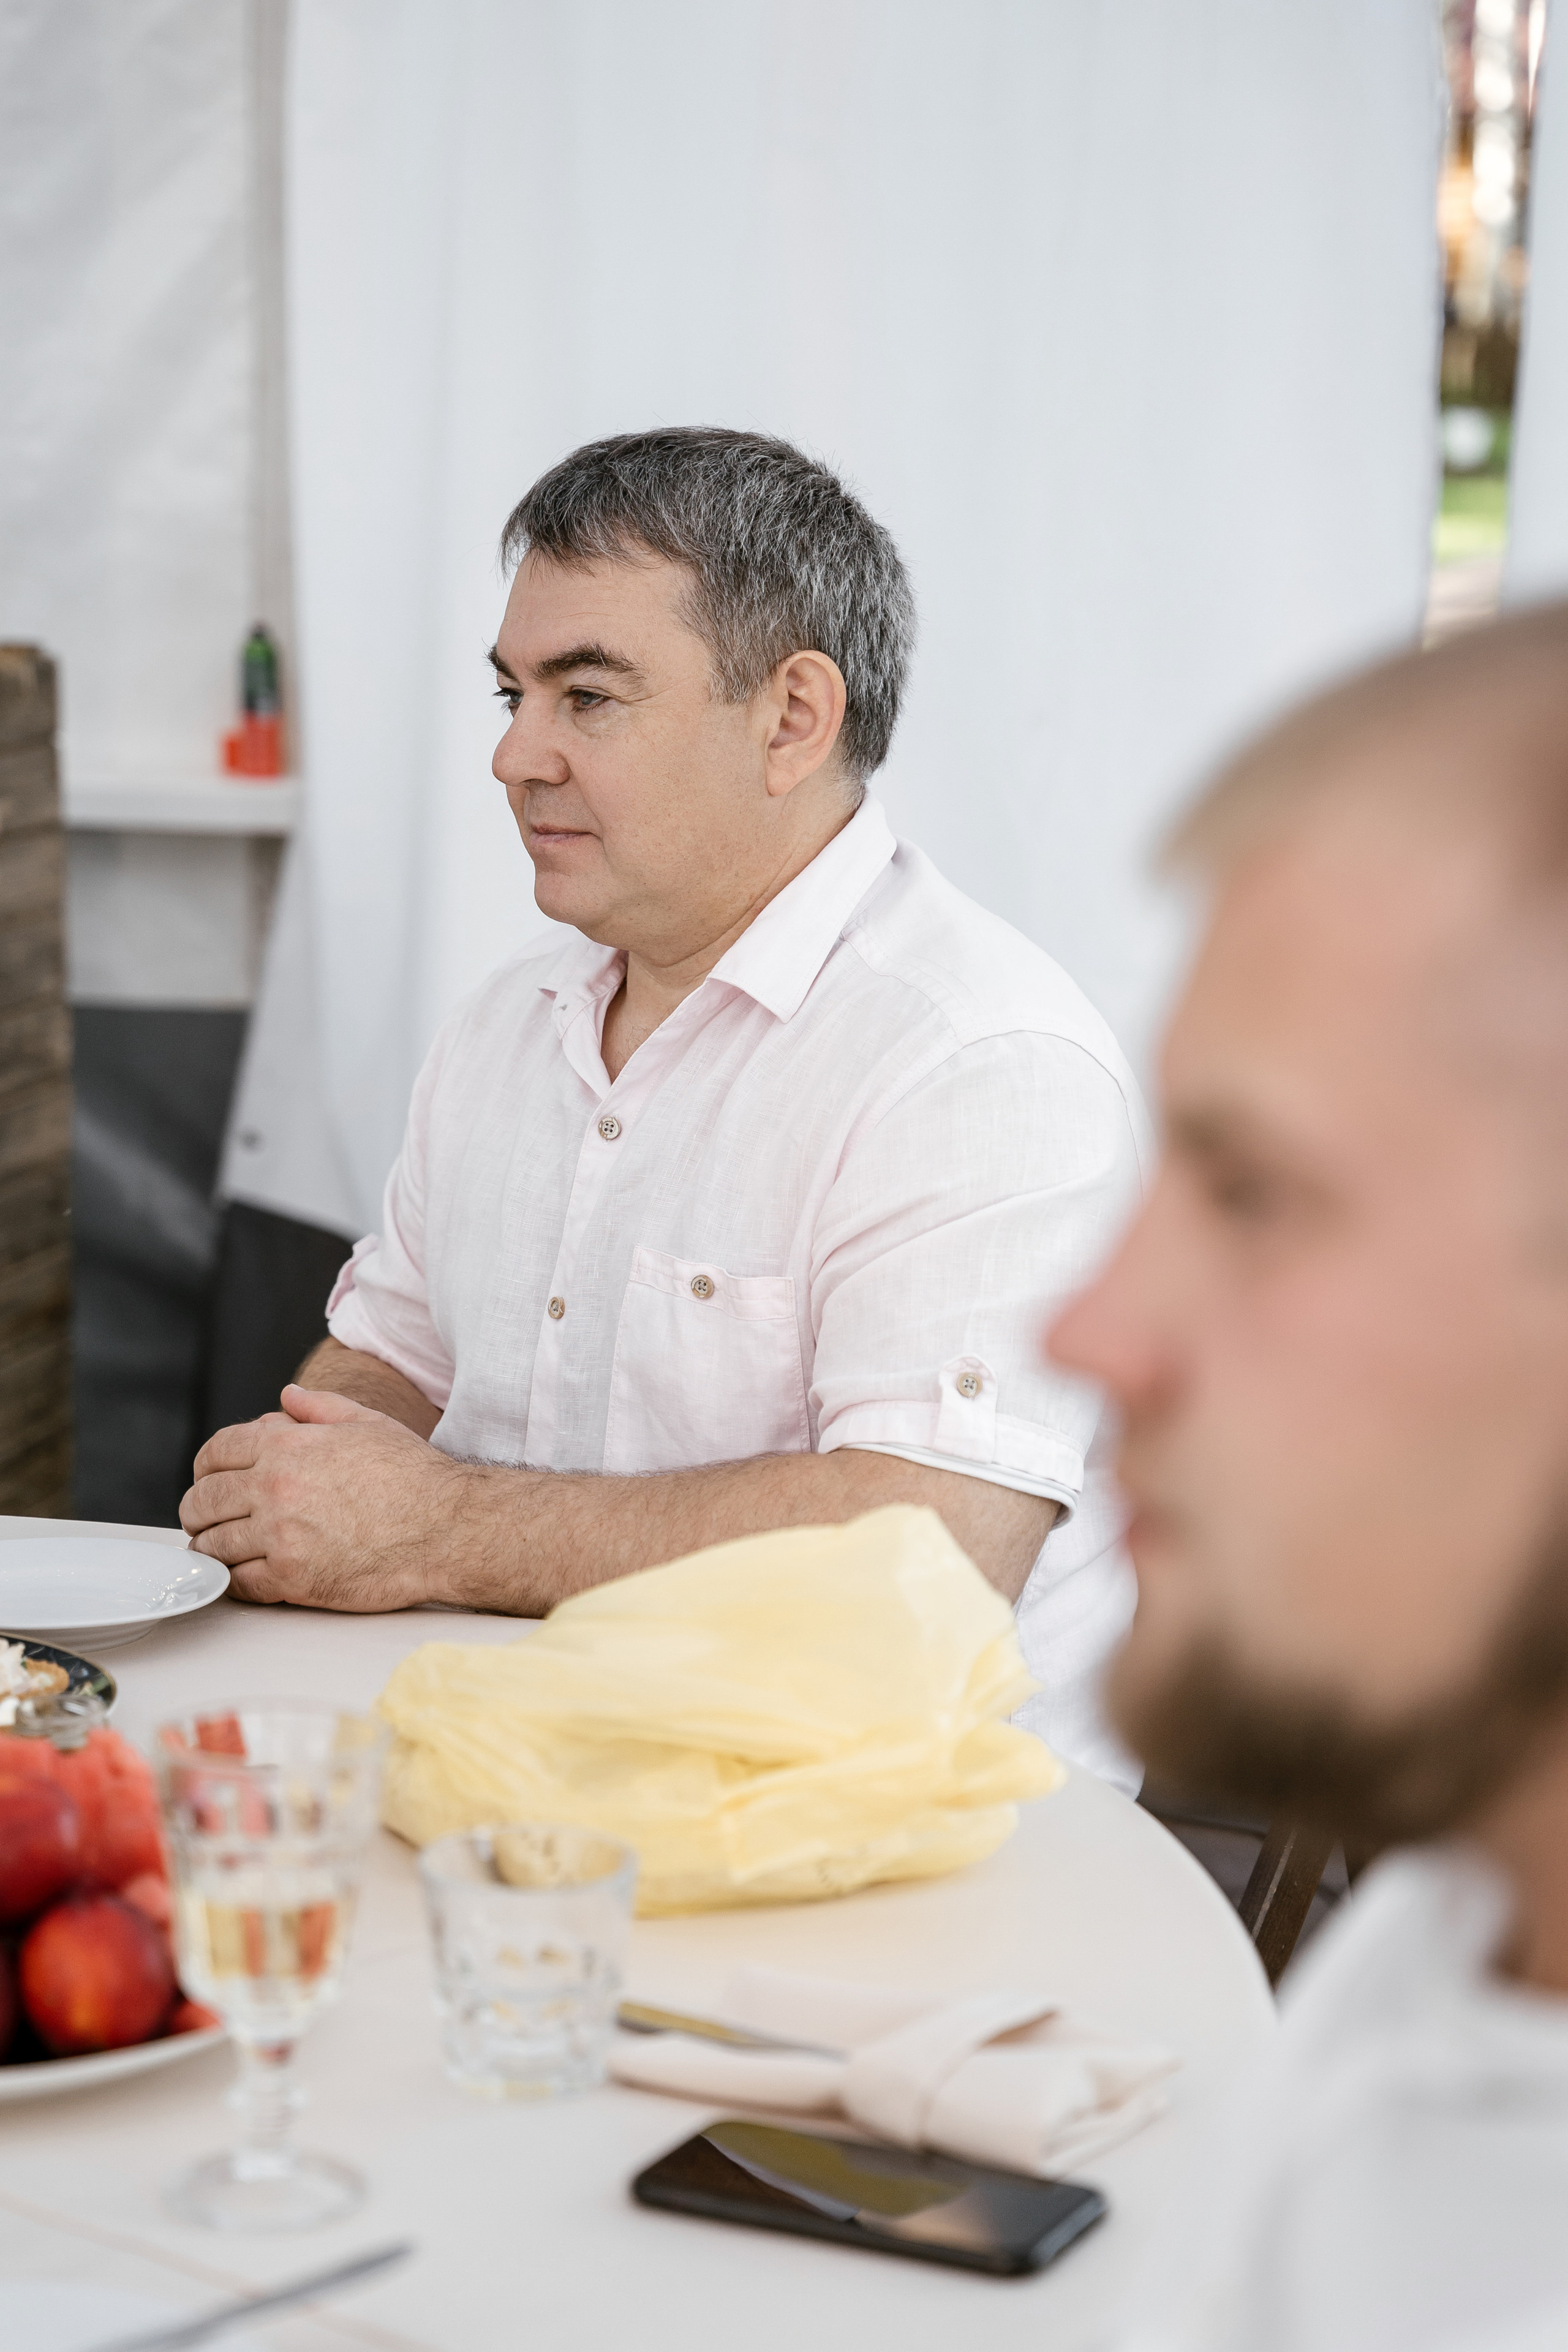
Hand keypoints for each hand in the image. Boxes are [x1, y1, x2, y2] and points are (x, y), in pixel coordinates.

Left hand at [180, 1385, 472, 1609]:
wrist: (447, 1527)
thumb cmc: (414, 1476)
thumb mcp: (368, 1424)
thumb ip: (320, 1408)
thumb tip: (286, 1398)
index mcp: (288, 1446)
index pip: (214, 1453)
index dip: (205, 1469)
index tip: (209, 1482)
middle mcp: (275, 1487)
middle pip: (202, 1502)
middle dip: (199, 1512)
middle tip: (209, 1522)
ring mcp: (281, 1534)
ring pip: (213, 1546)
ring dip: (212, 1550)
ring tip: (225, 1552)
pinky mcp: (292, 1578)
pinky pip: (239, 1583)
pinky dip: (235, 1582)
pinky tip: (246, 1576)